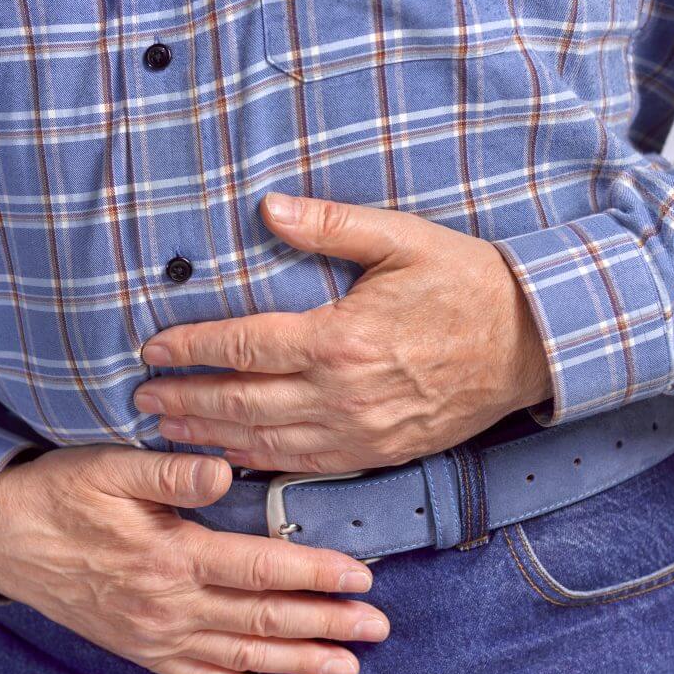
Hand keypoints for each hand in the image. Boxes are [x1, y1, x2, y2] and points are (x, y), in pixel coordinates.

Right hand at [0, 445, 389, 673]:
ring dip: (296, 662)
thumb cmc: (60, 495)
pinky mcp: (140, 649)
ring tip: (346, 668)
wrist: (2, 538)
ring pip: (240, 654)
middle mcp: (168, 605)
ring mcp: (154, 635)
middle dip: (325, 625)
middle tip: (378, 628)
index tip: (361, 577)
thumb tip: (226, 471)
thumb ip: (171, 469)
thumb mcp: (110, 467)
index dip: (314, 574)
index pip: (259, 570)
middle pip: (261, 618)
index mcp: (170, 556)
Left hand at [132, 192, 553, 473]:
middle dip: (185, 399)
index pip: (243, 346)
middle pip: (241, 401)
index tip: (152, 349)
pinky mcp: (377, 453)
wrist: (531, 343)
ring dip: (210, 436)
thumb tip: (267, 207)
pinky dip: (258, 463)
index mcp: (340, 337)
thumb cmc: (466, 283)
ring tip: (168, 429)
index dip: (191, 348)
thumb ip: (329, 226)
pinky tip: (229, 458)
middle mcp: (342, 393)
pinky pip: (304, 466)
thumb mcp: (401, 238)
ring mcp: (359, 431)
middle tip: (142, 397)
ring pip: (264, 441)